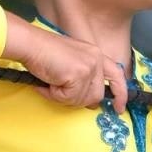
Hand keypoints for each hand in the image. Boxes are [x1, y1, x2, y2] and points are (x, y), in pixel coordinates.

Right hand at [3, 18, 126, 112]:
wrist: (30, 44)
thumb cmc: (43, 52)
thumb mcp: (71, 60)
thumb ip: (83, 75)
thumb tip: (87, 99)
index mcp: (95, 54)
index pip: (117, 75)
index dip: (121, 93)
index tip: (119, 107)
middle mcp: (96, 59)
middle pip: (96, 95)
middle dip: (78, 100)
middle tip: (60, 94)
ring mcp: (89, 67)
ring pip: (82, 99)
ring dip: (63, 97)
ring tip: (51, 84)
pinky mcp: (78, 74)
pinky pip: (68, 98)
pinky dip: (54, 95)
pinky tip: (48, 84)